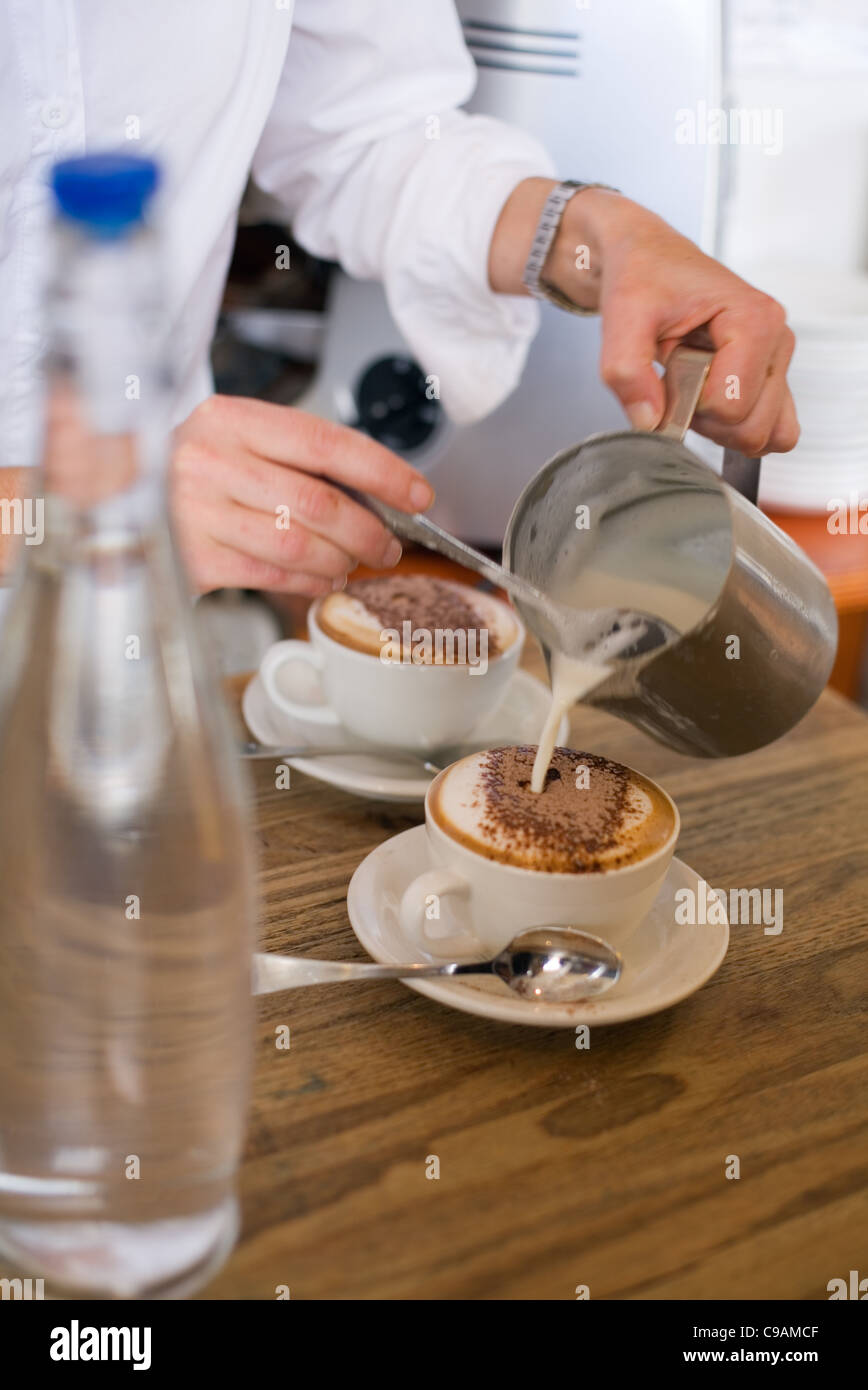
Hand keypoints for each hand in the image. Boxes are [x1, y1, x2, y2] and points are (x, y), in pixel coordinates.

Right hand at [170, 395, 433, 594]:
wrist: (126, 501)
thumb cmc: (198, 473)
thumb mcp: (241, 444)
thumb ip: (300, 461)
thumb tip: (381, 497)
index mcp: (230, 419)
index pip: (325, 442)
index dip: (382, 471)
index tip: (418, 494)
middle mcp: (208, 460)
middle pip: (319, 502)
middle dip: (368, 531)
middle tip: (388, 546)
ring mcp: (196, 511)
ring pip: (300, 544)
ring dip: (341, 560)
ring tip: (352, 563)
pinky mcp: (193, 558)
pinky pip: (273, 574)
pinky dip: (310, 581)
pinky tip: (321, 578)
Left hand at [490, 180, 798, 455]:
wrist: (646, 258)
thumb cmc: (644, 276)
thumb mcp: (623, 315)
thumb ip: (626, 371)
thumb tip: (648, 421)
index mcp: (755, 319)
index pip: (730, 405)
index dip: (689, 404)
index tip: (669, 370)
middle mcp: (777, 340)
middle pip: (752, 427)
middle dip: (706, 420)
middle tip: (677, 380)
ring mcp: (777, 361)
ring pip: (763, 434)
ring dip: (719, 427)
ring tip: (692, 386)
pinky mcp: (770, 377)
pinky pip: (773, 429)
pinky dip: (736, 431)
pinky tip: (707, 402)